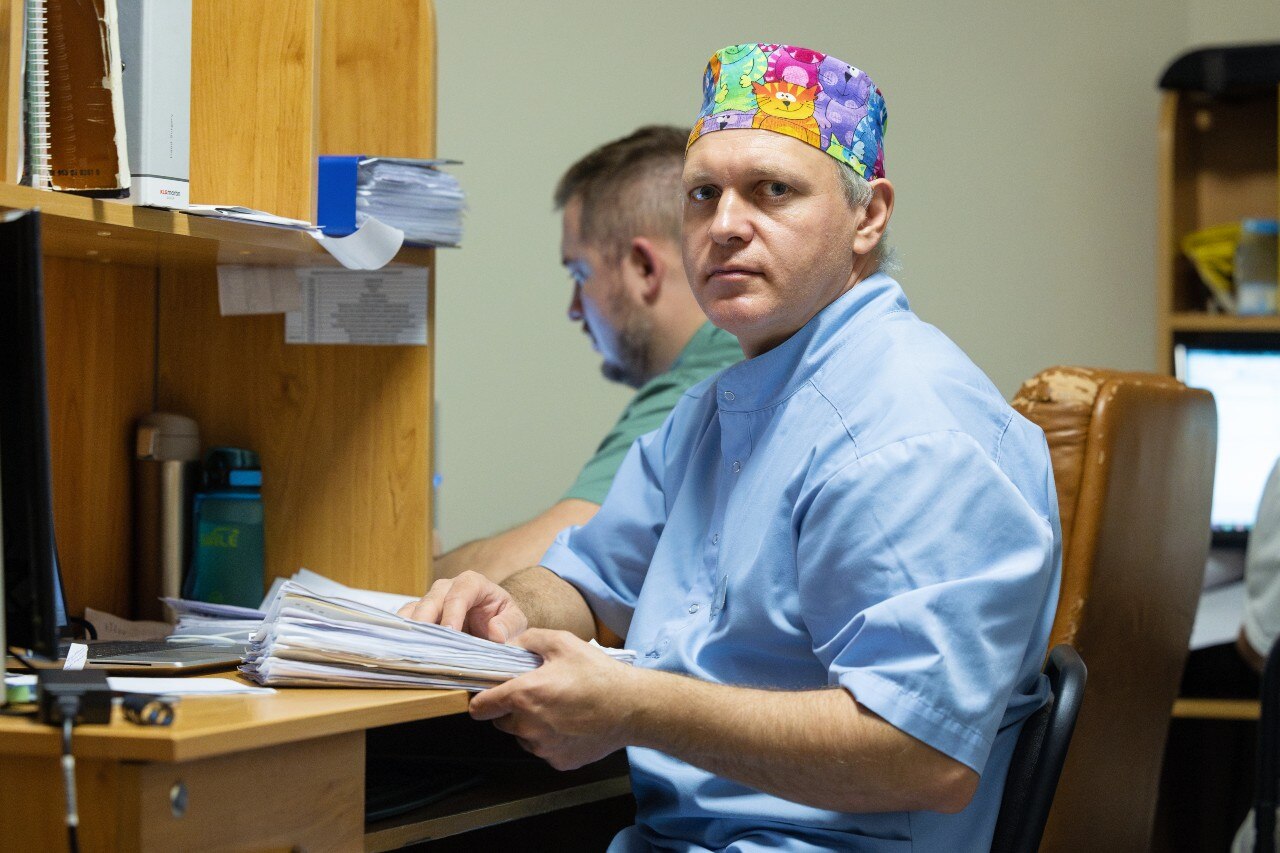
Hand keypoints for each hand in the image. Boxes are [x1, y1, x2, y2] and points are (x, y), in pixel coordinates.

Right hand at [396, 571, 527, 642]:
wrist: (493, 624)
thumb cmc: (504, 620)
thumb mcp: (516, 622)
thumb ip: (510, 625)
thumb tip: (496, 633)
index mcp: (473, 584)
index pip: (461, 592)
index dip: (453, 610)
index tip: (450, 631)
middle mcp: (447, 588)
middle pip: (432, 599)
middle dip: (426, 620)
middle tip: (423, 643)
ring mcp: (431, 601)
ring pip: (414, 609)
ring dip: (410, 629)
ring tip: (408, 648)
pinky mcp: (420, 615)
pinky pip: (405, 621)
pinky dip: (402, 634)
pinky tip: (401, 650)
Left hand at [469, 628, 641, 769]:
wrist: (631, 708)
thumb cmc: (598, 674)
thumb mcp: (563, 642)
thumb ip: (529, 640)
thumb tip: (508, 645)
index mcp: (524, 696)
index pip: (481, 706)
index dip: (481, 698)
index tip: (486, 694)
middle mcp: (529, 726)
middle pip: (501, 722)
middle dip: (511, 709)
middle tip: (535, 693)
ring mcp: (544, 748)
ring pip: (522, 737)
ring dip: (530, 724)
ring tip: (556, 707)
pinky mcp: (559, 761)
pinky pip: (543, 749)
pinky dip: (550, 738)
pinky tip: (569, 723)